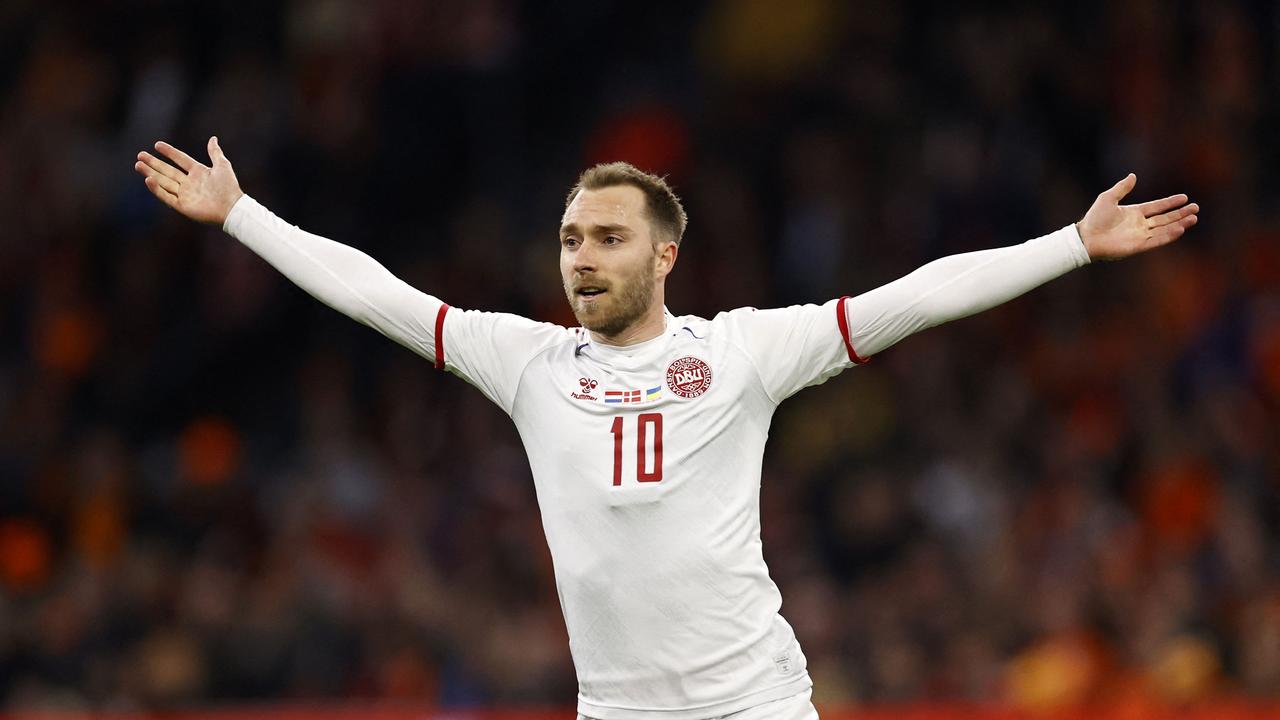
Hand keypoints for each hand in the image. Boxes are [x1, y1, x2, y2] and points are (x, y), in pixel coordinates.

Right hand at [134, 137, 243, 225]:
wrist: (232, 208)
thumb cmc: (229, 187)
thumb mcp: (222, 165)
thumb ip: (215, 152)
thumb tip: (213, 138)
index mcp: (199, 173)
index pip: (180, 159)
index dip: (169, 152)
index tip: (157, 144)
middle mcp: (190, 183)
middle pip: (168, 171)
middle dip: (154, 163)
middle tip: (140, 155)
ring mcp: (185, 194)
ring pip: (164, 182)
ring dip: (151, 174)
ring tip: (138, 165)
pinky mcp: (183, 206)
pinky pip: (167, 196)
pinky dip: (157, 189)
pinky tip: (148, 180)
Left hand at [1076, 174, 1197, 259]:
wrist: (1086, 237)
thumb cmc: (1094, 218)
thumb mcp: (1108, 198)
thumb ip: (1122, 188)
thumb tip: (1133, 176)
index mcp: (1134, 213)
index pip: (1157, 207)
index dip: (1170, 203)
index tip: (1185, 197)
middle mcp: (1139, 224)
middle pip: (1165, 218)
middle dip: (1180, 213)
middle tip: (1196, 208)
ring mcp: (1140, 235)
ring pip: (1164, 229)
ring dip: (1179, 223)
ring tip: (1193, 218)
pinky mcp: (1138, 246)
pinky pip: (1157, 240)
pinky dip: (1169, 235)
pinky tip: (1180, 229)